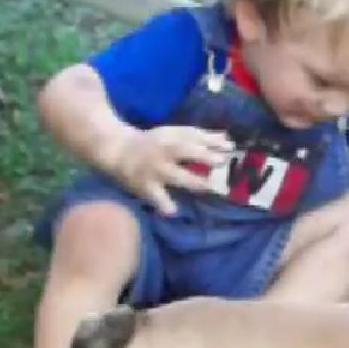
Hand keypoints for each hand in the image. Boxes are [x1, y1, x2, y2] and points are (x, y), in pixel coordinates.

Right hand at [107, 125, 233, 214]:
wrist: (117, 150)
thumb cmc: (154, 144)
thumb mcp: (174, 135)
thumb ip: (201, 138)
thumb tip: (228, 141)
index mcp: (171, 137)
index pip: (193, 136)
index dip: (212, 142)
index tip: (231, 147)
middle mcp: (164, 152)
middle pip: (183, 150)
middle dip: (203, 156)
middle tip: (221, 162)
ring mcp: (154, 170)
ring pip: (174, 175)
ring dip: (191, 181)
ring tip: (207, 187)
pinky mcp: (145, 187)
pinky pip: (156, 198)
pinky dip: (164, 205)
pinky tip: (174, 211)